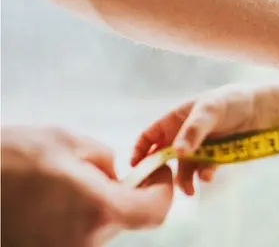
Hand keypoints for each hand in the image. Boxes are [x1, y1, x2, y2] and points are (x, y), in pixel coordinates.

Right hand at [1, 125, 173, 246]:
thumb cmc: (14, 157)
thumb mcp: (71, 144)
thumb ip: (106, 161)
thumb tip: (117, 176)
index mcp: (99, 210)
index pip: (155, 211)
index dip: (162, 189)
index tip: (157, 171)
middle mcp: (86, 241)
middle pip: (125, 219)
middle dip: (123, 194)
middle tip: (103, 172)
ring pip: (99, 227)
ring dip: (95, 206)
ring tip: (65, 184)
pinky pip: (74, 236)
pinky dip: (72, 218)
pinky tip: (51, 200)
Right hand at [131, 84, 264, 196]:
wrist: (262, 110)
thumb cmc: (232, 101)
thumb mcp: (210, 111)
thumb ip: (193, 131)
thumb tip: (178, 152)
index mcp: (175, 119)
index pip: (149, 137)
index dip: (140, 151)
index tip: (137, 168)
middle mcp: (184, 135)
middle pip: (165, 158)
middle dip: (163, 173)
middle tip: (163, 188)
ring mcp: (199, 147)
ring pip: (184, 168)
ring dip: (184, 180)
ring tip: (189, 190)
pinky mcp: (215, 157)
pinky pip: (203, 170)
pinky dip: (203, 175)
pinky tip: (208, 176)